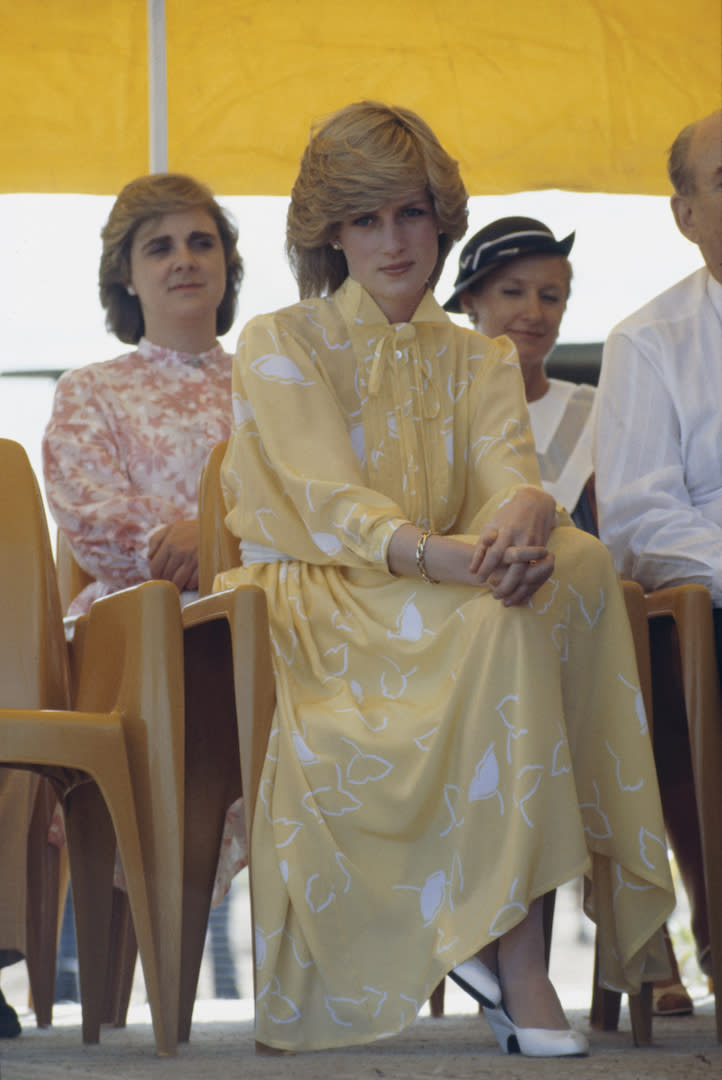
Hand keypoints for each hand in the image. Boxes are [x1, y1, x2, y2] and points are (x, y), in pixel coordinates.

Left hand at [148, 518, 199, 591]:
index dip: (155, 575)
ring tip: (179, 583)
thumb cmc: (193, 528)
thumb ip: (157, 539)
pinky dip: (190, 584)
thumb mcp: (173, 527)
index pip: (155, 567)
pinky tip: (191, 579)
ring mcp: (193, 560)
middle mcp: (180, 552)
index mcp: (170, 542)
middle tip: (170, 580)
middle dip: (166, 581)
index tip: (159, 577)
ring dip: (177, 585)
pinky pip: (192, 583)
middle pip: (166, 577)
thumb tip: (149, 557)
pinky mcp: (204, 566)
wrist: (217, 527)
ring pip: (178, 582)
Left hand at [470, 488, 555, 605]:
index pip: (495, 554)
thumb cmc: (508, 516)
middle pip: (515, 568)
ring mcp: (536, 546)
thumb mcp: (491, 525)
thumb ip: (481, 546)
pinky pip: (538, 572)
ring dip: (518, 589)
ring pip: (528, 574)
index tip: (478, 579)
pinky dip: (530, 585)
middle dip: (505, 585)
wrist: (536, 503)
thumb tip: (472, 570)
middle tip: (495, 595)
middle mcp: (523, 540)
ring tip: (506, 599)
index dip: (486, 568)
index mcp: (507, 532)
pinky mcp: (544, 550)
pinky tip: (521, 594)